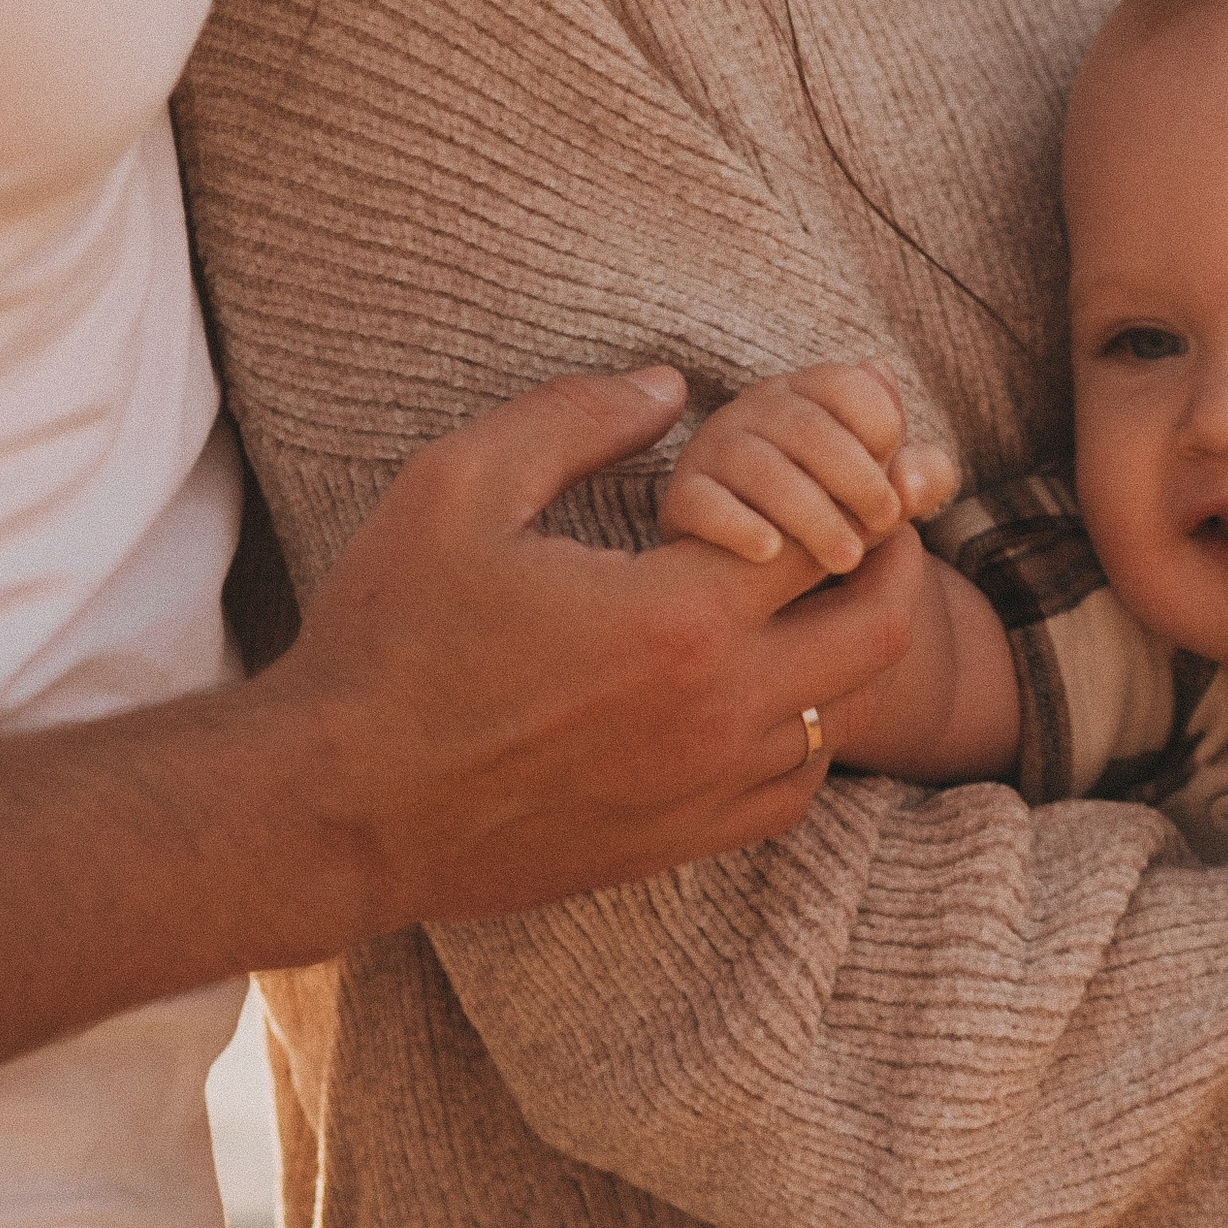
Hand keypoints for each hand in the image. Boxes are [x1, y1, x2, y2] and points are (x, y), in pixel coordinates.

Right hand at [272, 362, 924, 935]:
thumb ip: (574, 417)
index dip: (852, 481)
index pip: (834, 531)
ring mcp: (704, 788)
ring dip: (838, 655)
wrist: (338, 808)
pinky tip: (750, 695)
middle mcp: (718, 710)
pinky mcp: (678, 843)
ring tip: (799, 606)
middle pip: (880, 632)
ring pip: (841, 716)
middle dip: (889, 565)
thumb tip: (671, 384)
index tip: (840, 457)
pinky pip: (790, 790)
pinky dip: (797, 737)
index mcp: (680, 614)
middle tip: (860, 526)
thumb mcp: (459, 486)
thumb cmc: (389, 640)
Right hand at [660, 363, 958, 577]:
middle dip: (855, 477)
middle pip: (806, 427)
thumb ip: (921, 476)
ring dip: (810, 513)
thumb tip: (916, 484)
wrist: (755, 562)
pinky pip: (702, 502)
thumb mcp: (888, 487)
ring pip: (759, 466)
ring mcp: (713, 450)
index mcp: (809, 392)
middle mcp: (755, 410)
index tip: (903, 479)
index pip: (846, 385)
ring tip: (848, 558)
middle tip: (888, 523)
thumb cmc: (838, 509)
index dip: (881, 426)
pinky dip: (738, 525)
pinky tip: (771, 553)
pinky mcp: (681, 497)